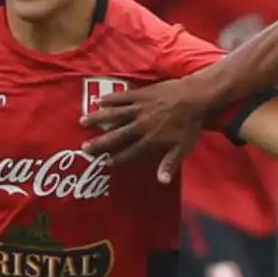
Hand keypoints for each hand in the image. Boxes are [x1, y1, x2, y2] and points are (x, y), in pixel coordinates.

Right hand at [80, 76, 208, 181]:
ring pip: (114, 114)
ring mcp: (139, 109)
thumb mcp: (183, 148)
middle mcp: (141, 125)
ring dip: (97, 118)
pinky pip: (121, 97)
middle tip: (84, 147)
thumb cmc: (190, 125)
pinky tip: (98, 101)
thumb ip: (170, 164)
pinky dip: (109, 100)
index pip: (130, 153)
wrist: (195, 97)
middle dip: (99, 142)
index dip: (116, 159)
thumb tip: (162, 181)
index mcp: (150, 140)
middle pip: (116, 135)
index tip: (103, 163)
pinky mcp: (140, 94)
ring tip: (82, 122)